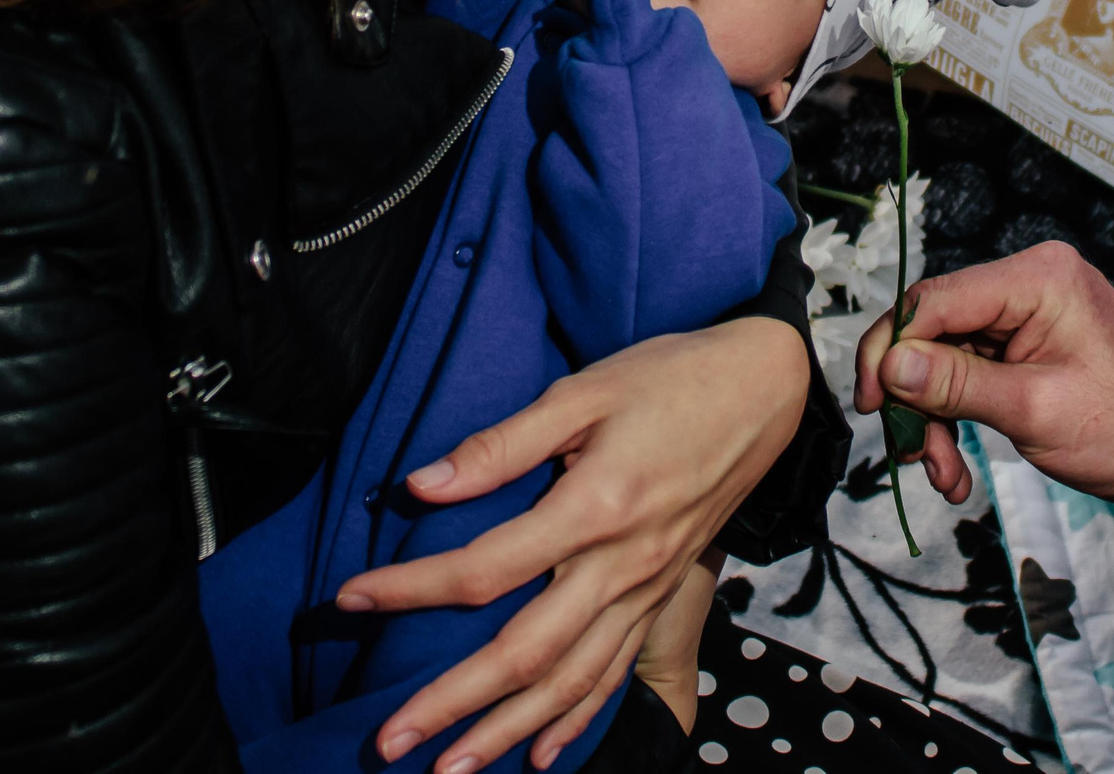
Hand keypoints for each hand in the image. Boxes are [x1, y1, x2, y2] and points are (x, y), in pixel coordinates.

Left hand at [334, 317, 806, 771]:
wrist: (763, 389)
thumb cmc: (670, 378)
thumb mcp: (583, 391)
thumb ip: (503, 444)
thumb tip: (425, 486)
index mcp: (596, 507)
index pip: (485, 569)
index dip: (410, 588)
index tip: (350, 598)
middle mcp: (623, 563)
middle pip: (525, 652)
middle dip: (453, 703)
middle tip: (389, 739)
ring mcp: (647, 587)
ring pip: (572, 680)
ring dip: (506, 731)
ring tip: (449, 767)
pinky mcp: (663, 594)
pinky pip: (618, 671)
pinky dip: (578, 720)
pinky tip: (540, 754)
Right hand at [855, 241, 1113, 507]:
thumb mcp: (1036, 411)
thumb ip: (958, 386)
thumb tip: (891, 365)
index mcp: (1037, 278)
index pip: (934, 300)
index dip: (891, 350)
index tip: (873, 405)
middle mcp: (1029, 283)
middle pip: (934, 331)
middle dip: (915, 398)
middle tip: (909, 453)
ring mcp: (1028, 314)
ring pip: (945, 360)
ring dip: (934, 420)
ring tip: (944, 476)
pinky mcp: (1028, 345)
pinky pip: (971, 374)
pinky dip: (958, 419)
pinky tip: (957, 469)